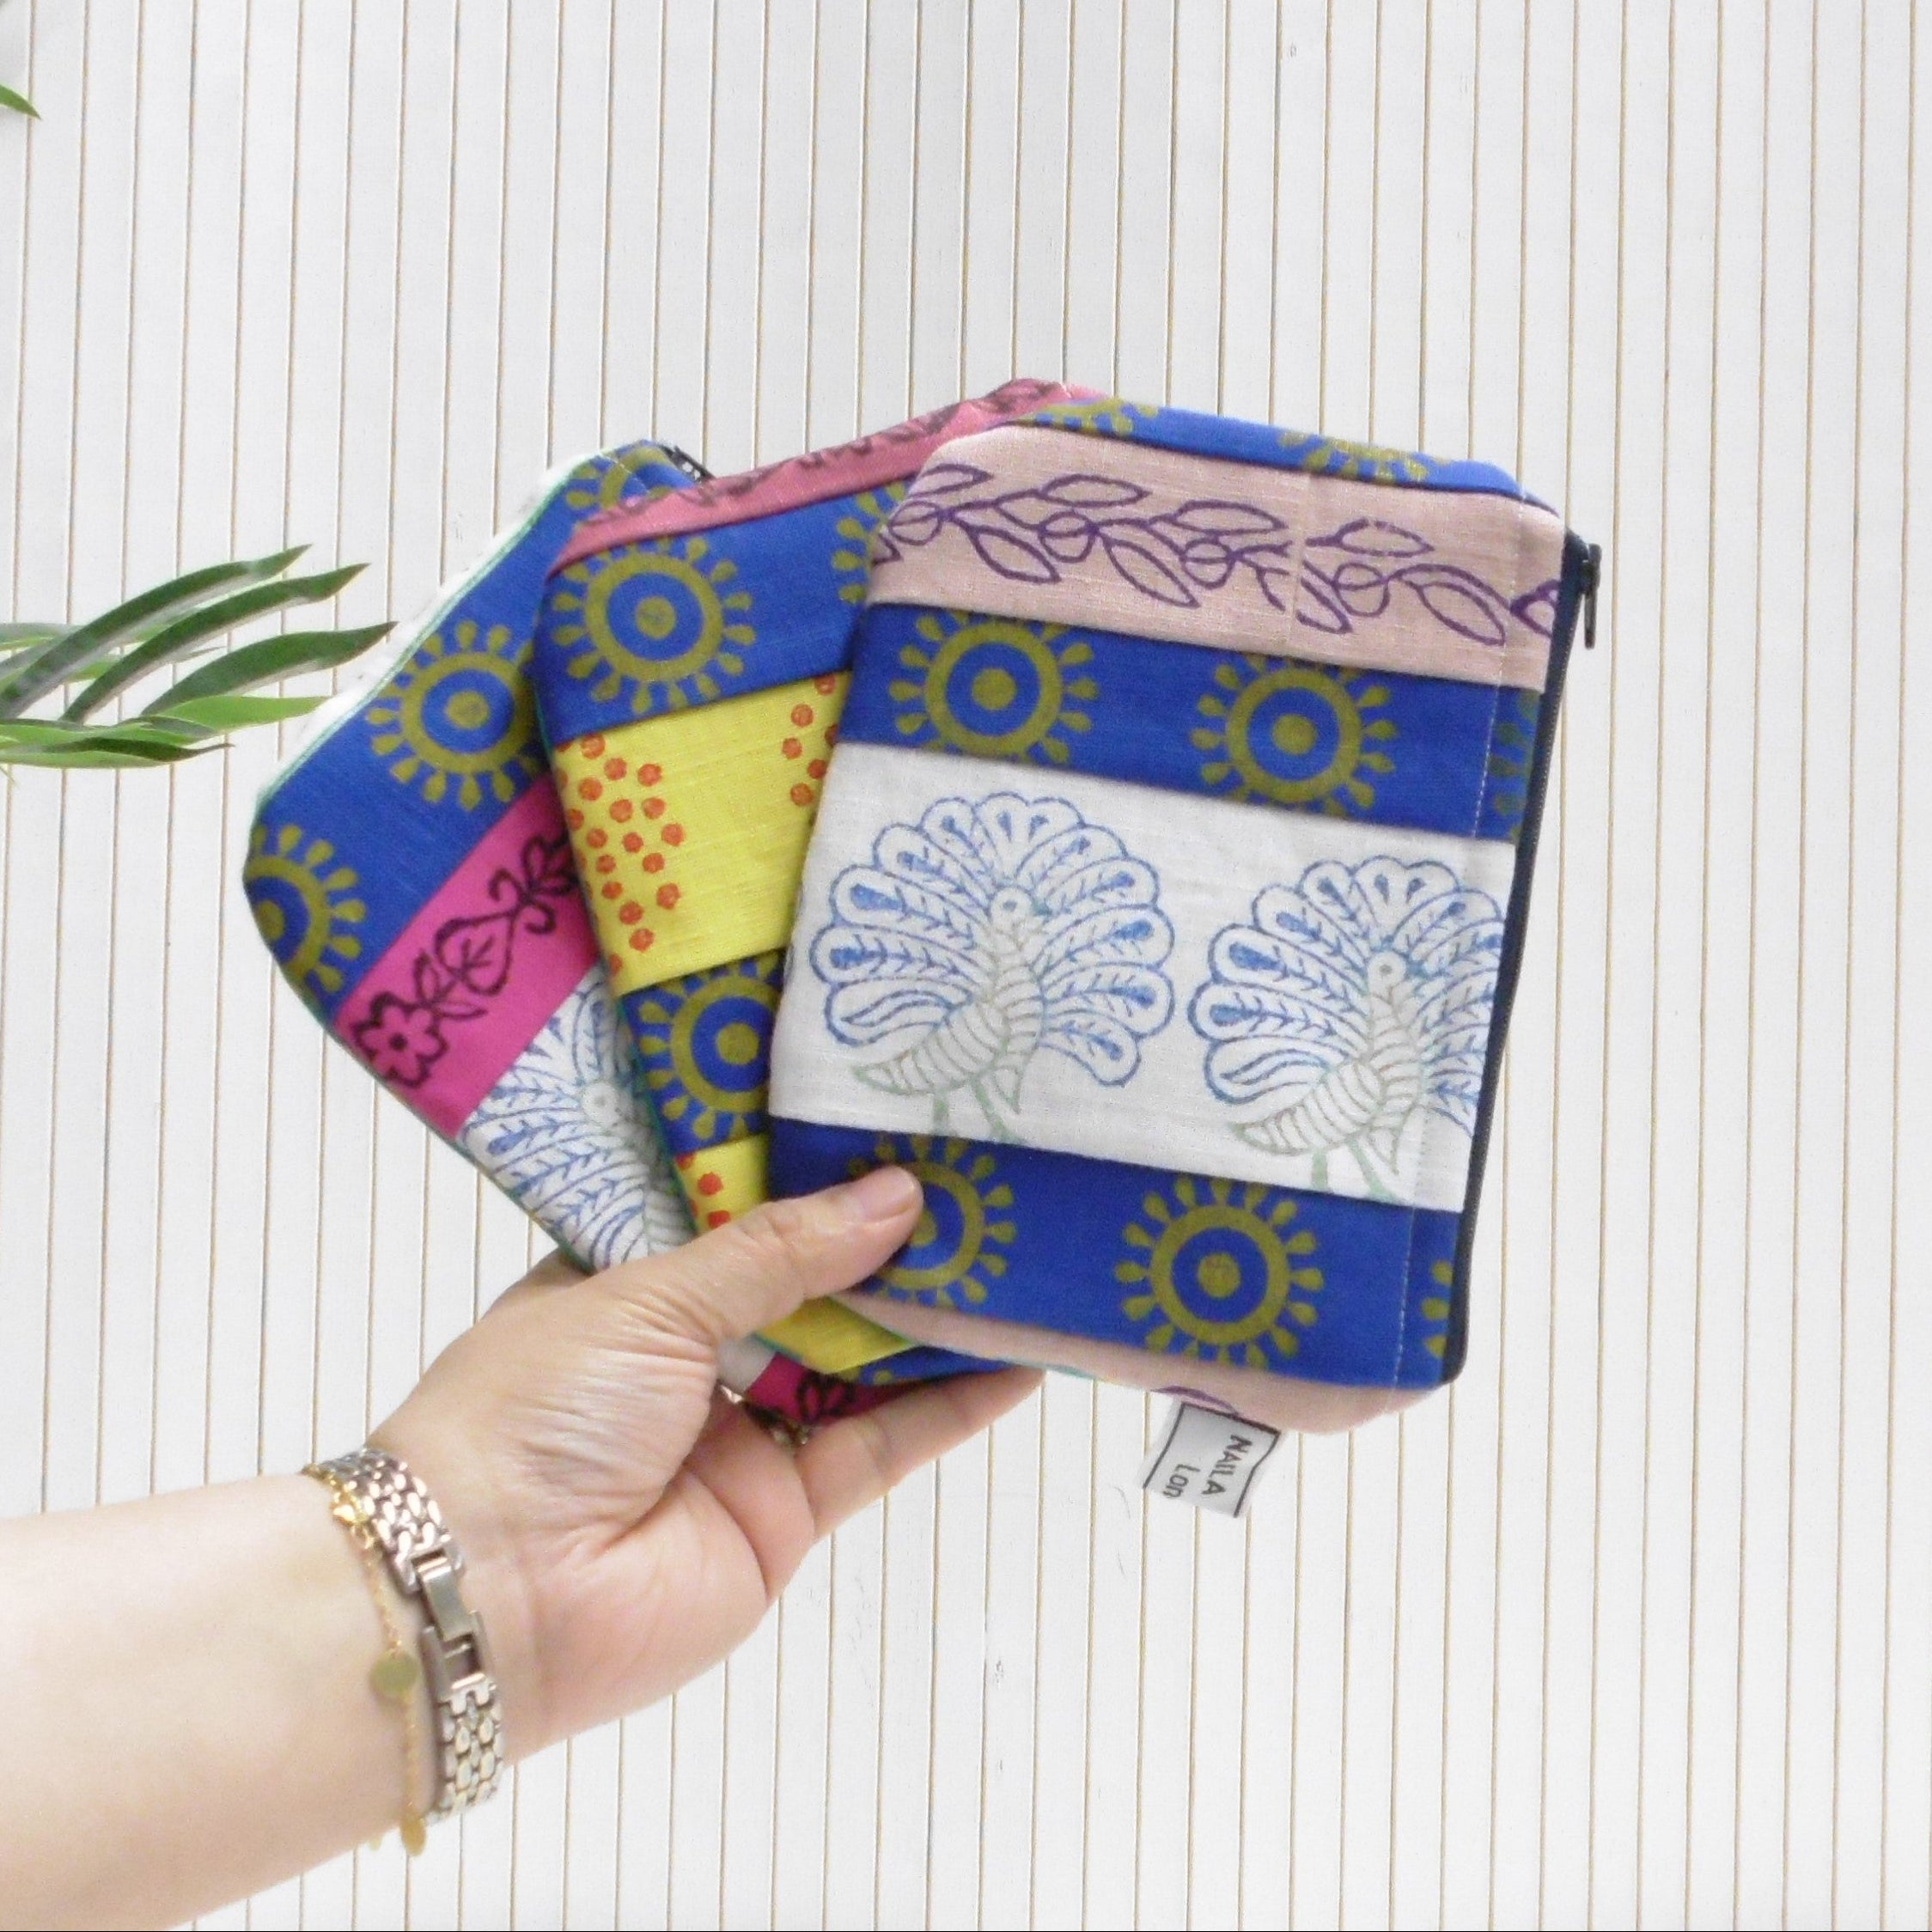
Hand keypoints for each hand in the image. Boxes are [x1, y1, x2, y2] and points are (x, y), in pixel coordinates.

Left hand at [373, 1167, 1039, 1758]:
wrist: (492, 1599)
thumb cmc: (540, 1410)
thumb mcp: (647, 1297)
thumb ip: (779, 1251)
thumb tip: (897, 1194)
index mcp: (625, 1282)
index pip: (730, 1210)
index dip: (804, 1169)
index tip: (884, 1114)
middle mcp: (686, 1352)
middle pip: (805, 1283)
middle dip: (882, 1235)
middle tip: (977, 1169)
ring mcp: (740, 1435)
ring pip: (855, 1361)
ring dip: (929, 1314)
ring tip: (1021, 1244)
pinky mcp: (787, 1513)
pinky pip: (881, 1445)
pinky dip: (949, 1405)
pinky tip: (1022, 1358)